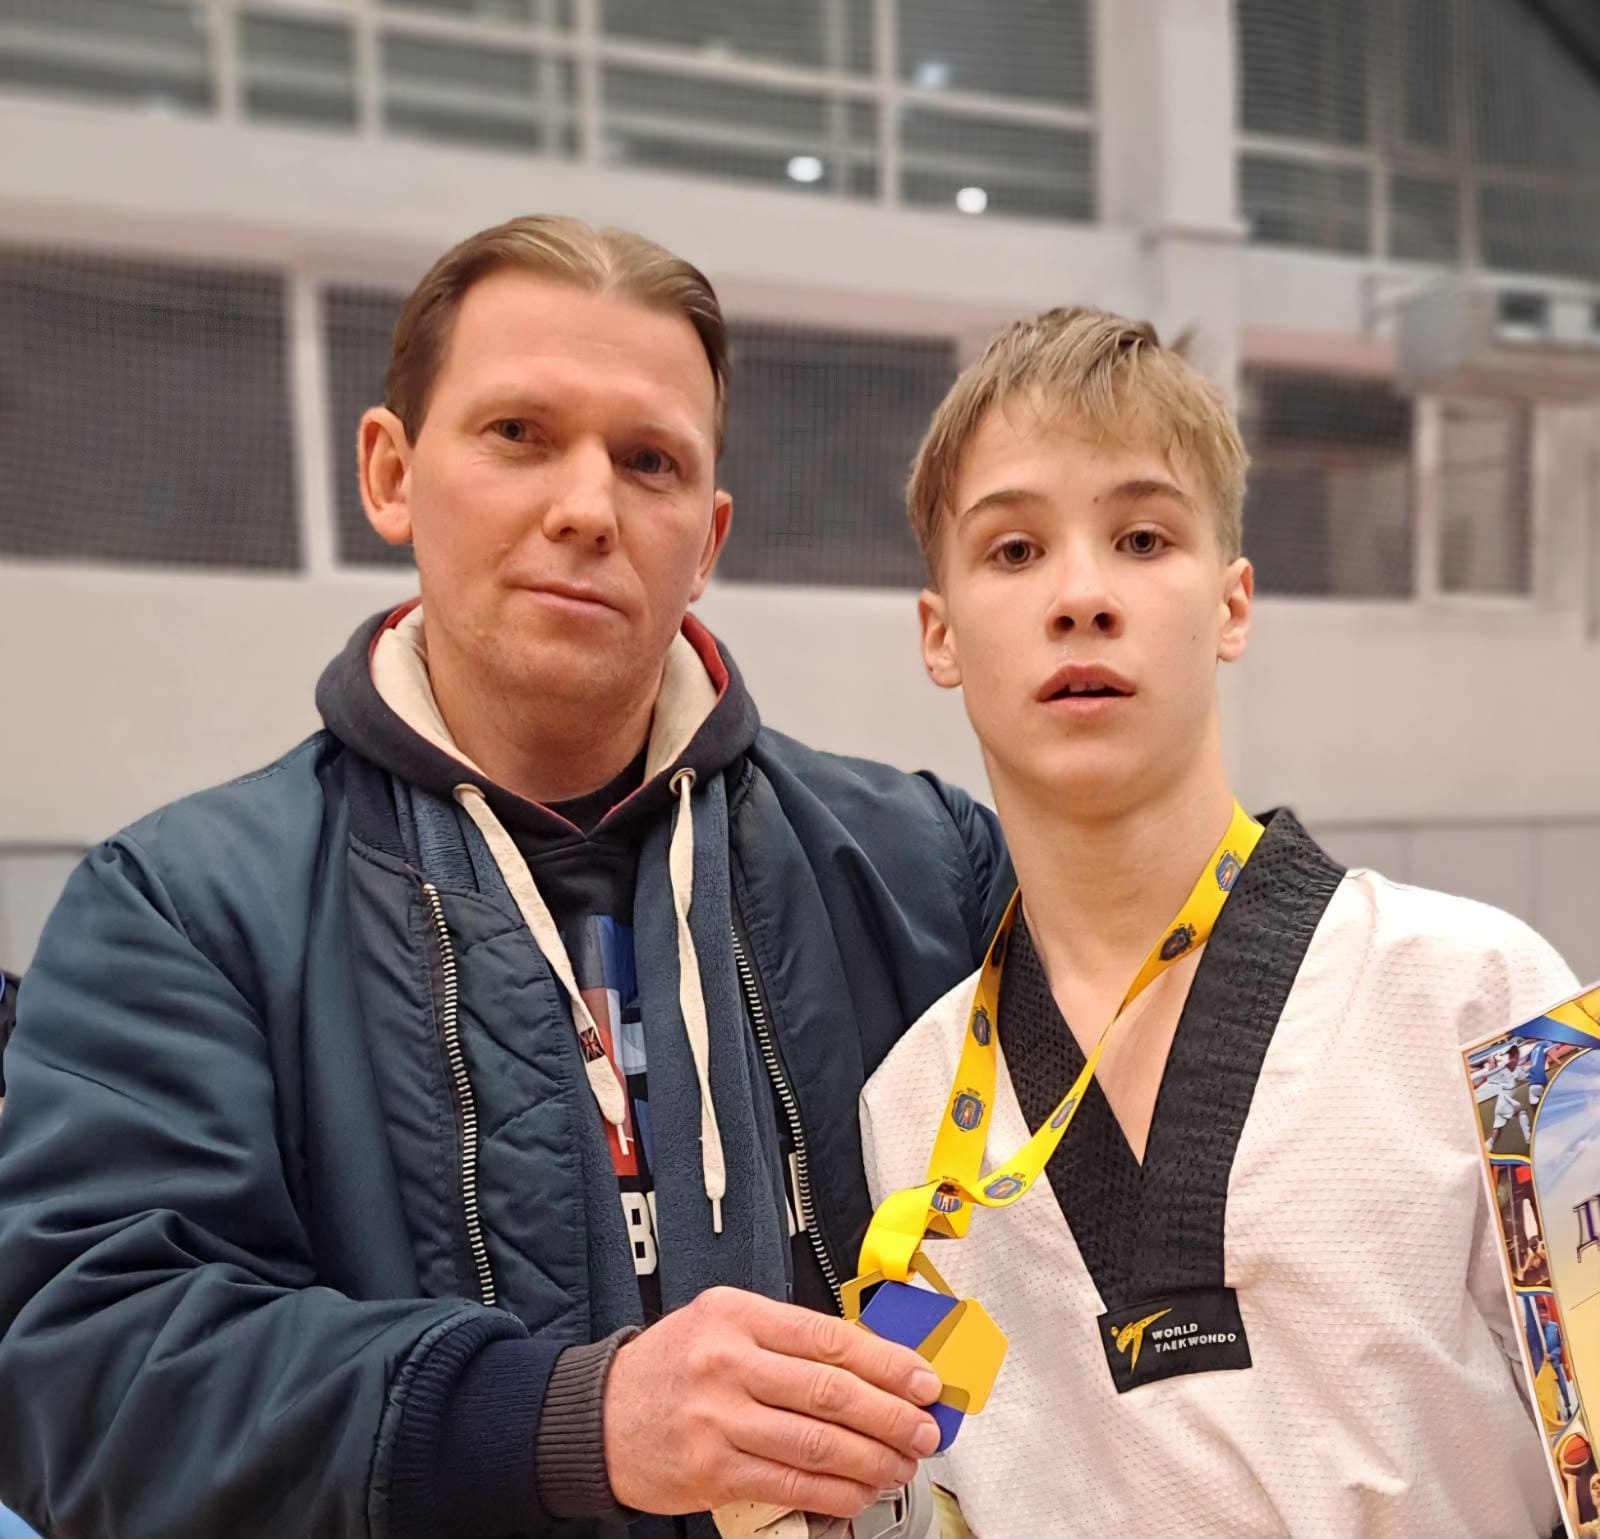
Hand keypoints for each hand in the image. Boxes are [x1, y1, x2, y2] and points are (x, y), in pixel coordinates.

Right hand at [602, 1285, 942, 1518]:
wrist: (596, 1415)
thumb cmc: (670, 1367)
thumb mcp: (722, 1324)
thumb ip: (786, 1339)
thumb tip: (869, 1364)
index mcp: (736, 1315)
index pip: (829, 1337)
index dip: (887, 1362)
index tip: (921, 1379)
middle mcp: (727, 1362)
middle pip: (830, 1391)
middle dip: (891, 1415)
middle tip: (924, 1429)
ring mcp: (717, 1419)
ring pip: (816, 1443)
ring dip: (872, 1459)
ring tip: (899, 1464)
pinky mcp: (711, 1471)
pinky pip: (789, 1485)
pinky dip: (834, 1492)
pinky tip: (857, 1491)